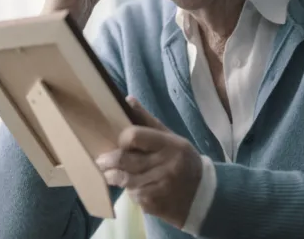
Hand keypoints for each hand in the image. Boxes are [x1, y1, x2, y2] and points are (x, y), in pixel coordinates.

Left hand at [96, 97, 202, 229]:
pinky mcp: (154, 203)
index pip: (135, 136)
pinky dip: (129, 190)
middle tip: (100, 160)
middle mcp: (165, 165)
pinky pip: (132, 194)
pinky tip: (134, 186)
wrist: (203, 195)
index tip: (118, 142)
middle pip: (124, 160)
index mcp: (169, 145)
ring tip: (110, 173)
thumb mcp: (171, 138)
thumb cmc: (183, 160)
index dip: (122, 139)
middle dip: (107, 161)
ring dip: (115, 177)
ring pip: (125, 179)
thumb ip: (147, 121)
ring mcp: (159, 186)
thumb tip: (128, 100)